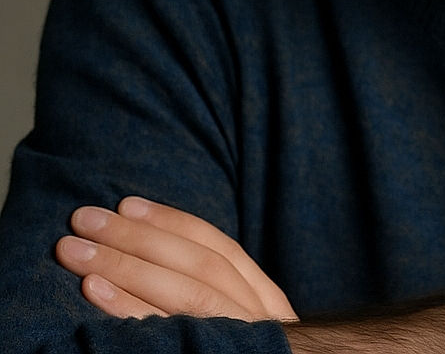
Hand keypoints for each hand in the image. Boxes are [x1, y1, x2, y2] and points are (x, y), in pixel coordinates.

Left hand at [55, 196, 296, 321]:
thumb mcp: (246, 328)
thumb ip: (219, 297)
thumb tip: (158, 254)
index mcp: (266, 302)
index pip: (220, 249)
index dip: (173, 224)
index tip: (128, 204)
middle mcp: (258, 319)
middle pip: (197, 266)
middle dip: (137, 238)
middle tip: (85, 218)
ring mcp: (239, 343)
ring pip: (185, 294)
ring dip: (125, 266)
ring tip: (77, 251)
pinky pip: (168, 336)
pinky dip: (129, 310)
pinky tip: (93, 295)